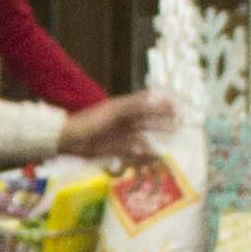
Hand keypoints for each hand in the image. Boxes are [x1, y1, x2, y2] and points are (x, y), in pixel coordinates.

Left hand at [56, 88, 177, 161]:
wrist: (70, 139)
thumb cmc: (91, 121)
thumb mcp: (115, 111)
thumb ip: (136, 105)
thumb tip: (156, 98)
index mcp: (124, 107)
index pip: (147, 101)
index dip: (162, 102)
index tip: (177, 104)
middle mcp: (125, 120)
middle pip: (149, 118)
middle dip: (163, 120)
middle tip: (180, 122)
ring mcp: (121, 134)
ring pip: (144, 134)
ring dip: (157, 136)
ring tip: (170, 138)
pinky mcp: (117, 148)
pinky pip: (134, 149)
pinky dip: (144, 151)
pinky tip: (152, 153)